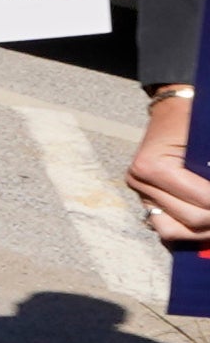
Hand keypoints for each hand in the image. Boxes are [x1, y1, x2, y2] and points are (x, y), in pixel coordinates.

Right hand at [127, 91, 209, 246]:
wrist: (172, 111)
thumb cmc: (193, 121)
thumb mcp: (206, 145)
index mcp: (152, 167)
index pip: (202, 200)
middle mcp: (140, 183)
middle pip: (192, 219)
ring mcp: (140, 193)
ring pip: (174, 231)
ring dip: (203, 231)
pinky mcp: (145, 199)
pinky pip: (166, 226)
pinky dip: (189, 230)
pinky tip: (205, 225)